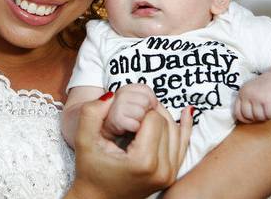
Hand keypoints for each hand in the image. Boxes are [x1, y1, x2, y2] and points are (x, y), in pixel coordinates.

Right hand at [67, 94, 192, 198]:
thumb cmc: (90, 171)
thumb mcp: (84, 140)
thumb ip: (92, 113)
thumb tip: (111, 95)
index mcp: (143, 161)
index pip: (153, 118)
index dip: (139, 109)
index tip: (124, 113)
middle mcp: (162, 170)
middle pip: (166, 123)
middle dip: (149, 112)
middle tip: (131, 111)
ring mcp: (169, 174)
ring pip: (175, 130)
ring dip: (161, 117)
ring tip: (143, 112)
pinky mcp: (171, 175)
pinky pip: (183, 145)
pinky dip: (184, 127)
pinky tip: (186, 111)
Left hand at [235, 72, 270, 122]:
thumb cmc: (268, 87)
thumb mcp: (252, 91)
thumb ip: (247, 102)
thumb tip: (245, 120)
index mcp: (242, 92)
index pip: (237, 112)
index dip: (246, 119)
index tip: (253, 119)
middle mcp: (247, 94)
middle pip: (248, 116)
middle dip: (258, 117)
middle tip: (266, 110)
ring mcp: (257, 97)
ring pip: (260, 117)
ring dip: (268, 115)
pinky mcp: (269, 100)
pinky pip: (270, 115)